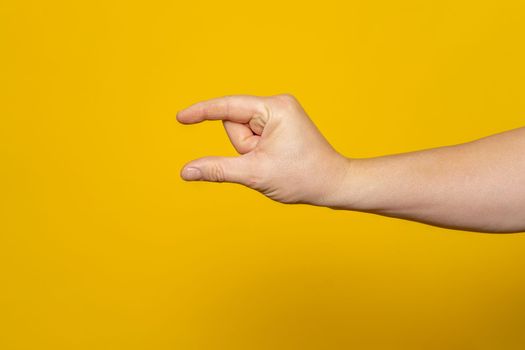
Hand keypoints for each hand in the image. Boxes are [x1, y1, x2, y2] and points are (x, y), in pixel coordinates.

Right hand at [177, 94, 350, 206]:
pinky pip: (253, 137)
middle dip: (243, 147)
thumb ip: (217, 169)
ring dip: (250, 152)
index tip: (180, 117)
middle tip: (265, 161)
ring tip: (273, 162)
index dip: (201, 112)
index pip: (227, 107)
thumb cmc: (302, 177)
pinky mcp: (280, 125)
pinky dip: (255, 152)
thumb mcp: (255, 174)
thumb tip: (186, 171)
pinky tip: (275, 160)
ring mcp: (280, 115)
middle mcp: (277, 105)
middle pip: (235, 124)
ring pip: (243, 133)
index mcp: (274, 108)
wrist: (333, 185)